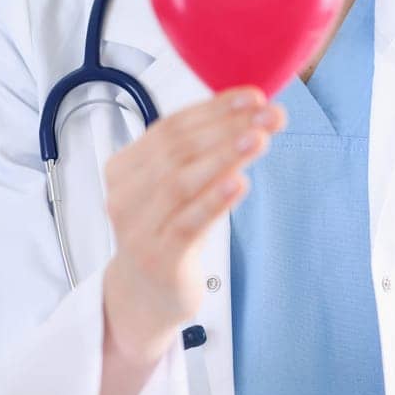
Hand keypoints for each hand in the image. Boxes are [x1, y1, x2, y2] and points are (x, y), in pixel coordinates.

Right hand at [100, 86, 285, 363]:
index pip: (171, 127)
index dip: (214, 108)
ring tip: (259, 138)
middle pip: (178, 150)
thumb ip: (197, 152)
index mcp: (124, 168)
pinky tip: (240, 182)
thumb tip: (251, 111)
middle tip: (270, 114)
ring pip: (181, 182)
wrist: (142, 297)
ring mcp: (138, 228)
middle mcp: (124, 195)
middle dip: (228, 127)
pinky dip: (214, 200)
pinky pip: (187, 223)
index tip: (254, 97)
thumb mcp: (176, 187)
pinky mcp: (158, 258)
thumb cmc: (166, 231)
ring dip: (224, 155)